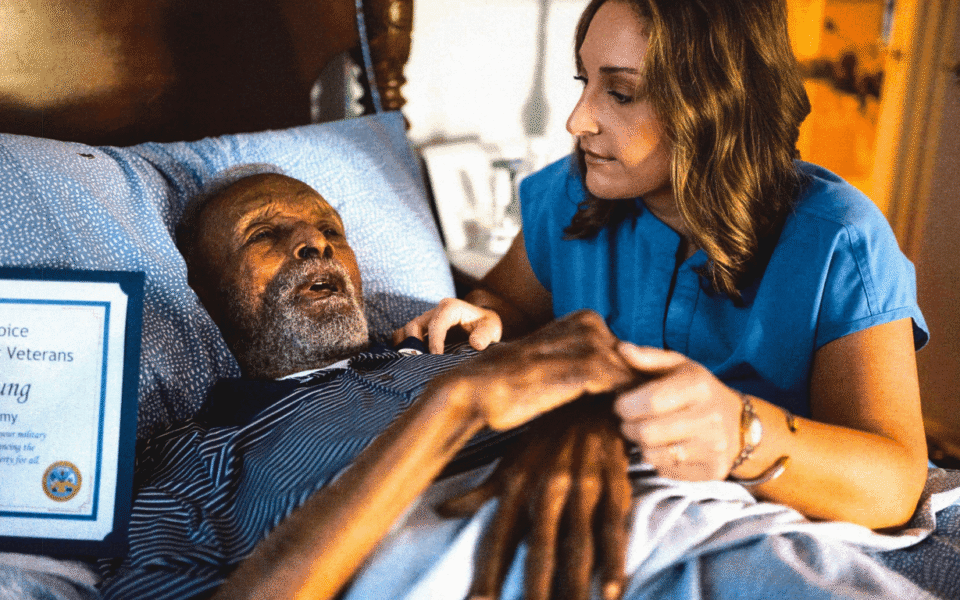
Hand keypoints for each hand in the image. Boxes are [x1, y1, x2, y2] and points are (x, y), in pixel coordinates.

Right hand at [394, 298, 502, 353]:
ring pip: (406, 330)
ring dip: (406, 347)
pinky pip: (402, 335)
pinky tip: (406, 361)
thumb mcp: (491, 328)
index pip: (437, 323)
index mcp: (451, 307)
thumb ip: (485, 335)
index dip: (434, 340)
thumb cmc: (485, 326)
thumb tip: (476, 343)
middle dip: (415, 344)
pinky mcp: (420, 329)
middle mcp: (434, 311)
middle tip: (420, 363)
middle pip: (415, 325)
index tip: (436, 357)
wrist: (481, 325)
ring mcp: (425, 320)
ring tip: (411, 364)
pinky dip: (401, 346)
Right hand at [436, 310, 637, 430]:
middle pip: (635, 362)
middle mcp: (590, 323)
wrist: (477, 391)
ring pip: (631, 375)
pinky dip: (625, 405)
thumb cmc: (514, 385)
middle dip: (639, 387)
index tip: (638, 405)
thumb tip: (626, 383)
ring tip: (635, 424)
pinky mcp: (585, 366)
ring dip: (636, 399)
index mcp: (585, 318)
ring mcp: (589, 342)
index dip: (635, 379)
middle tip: (642, 416)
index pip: (629, 352)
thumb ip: (589, 366)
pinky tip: (620, 425)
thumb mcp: (557, 363)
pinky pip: (622, 386)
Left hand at [438, 397, 631, 599]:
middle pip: (539, 549)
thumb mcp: (508, 462)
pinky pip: (613, 528)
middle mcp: (547, 489)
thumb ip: (479, 492)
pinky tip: (612, 591)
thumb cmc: (544, 437)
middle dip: (534, 588)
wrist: (588, 395)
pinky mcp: (613, 484)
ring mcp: (582, 488)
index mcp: (517, 486)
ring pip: (577, 544)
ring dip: (574, 584)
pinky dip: (614, 561)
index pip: (499, 539)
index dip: (489, 573)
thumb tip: (442, 511)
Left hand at [613, 343, 740, 480]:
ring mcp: (713, 448)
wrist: (740, 425)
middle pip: (647, 432)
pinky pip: (665, 470)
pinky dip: (657, 459)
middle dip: (628, 427)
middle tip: (631, 421)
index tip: (621, 404)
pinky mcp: (712, 471)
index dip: (625, 405)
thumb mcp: (679, 367)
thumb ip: (648, 357)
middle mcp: (710, 419)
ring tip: (648, 432)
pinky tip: (664, 447)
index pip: (650, 401)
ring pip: (651, 454)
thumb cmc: (700, 392)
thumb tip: (621, 349)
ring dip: (641, 444)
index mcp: (699, 387)